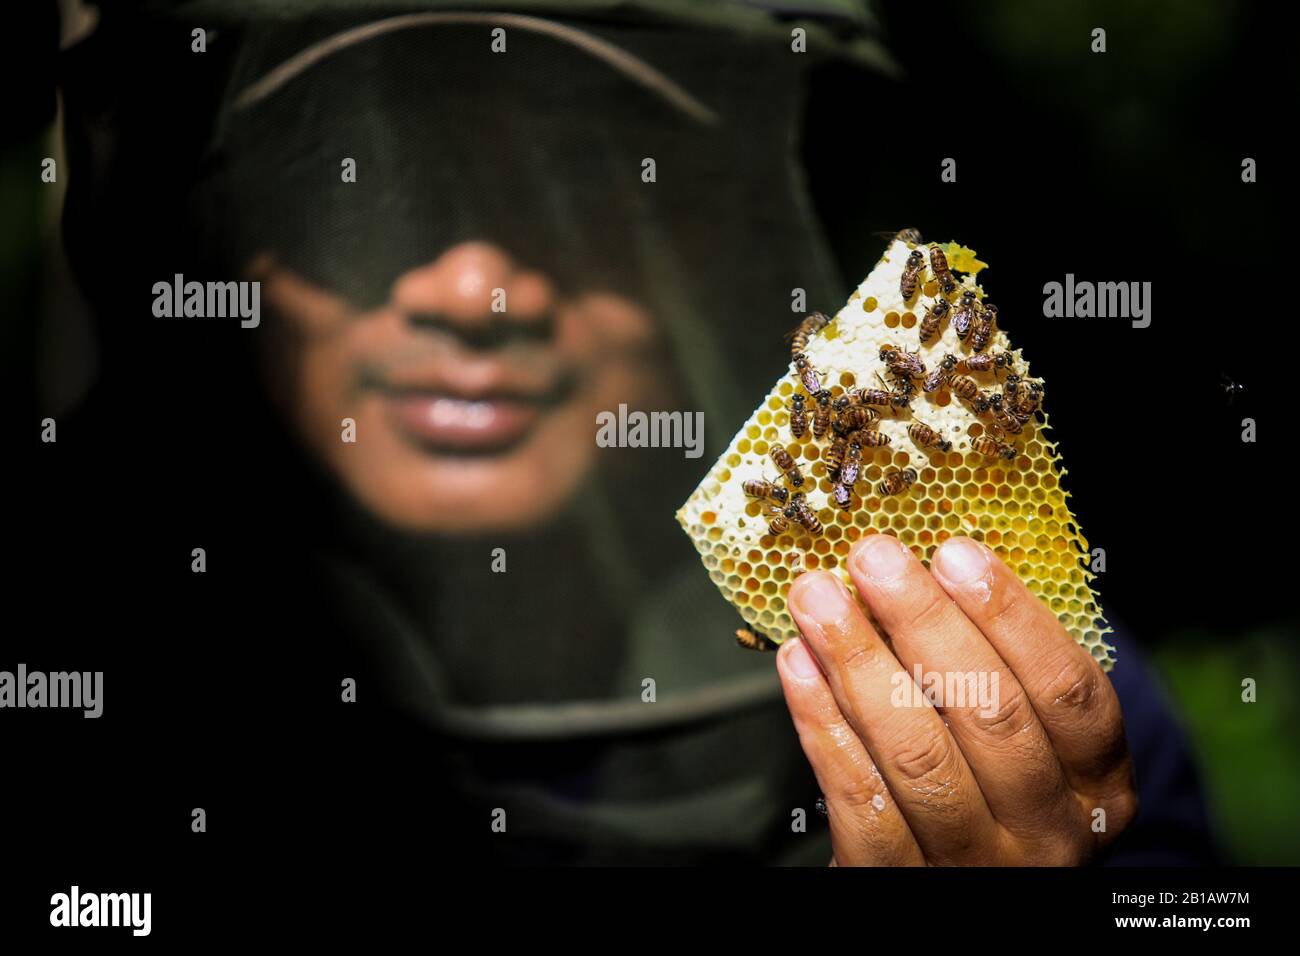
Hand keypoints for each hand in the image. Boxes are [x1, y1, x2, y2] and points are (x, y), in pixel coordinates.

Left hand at [777, 535, 1136, 865]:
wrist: (952, 896)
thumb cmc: (987, 791)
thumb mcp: (1029, 742)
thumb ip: (995, 667)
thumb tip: (923, 568)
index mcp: (1096, 785)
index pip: (1067, 690)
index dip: (1011, 615)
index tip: (954, 551)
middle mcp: (1046, 832)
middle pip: (990, 714)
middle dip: (923, 622)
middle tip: (873, 558)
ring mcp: (972, 863)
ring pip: (916, 752)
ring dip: (859, 661)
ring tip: (817, 598)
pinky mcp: (897, 880)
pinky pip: (857, 795)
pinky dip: (822, 720)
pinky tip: (798, 663)